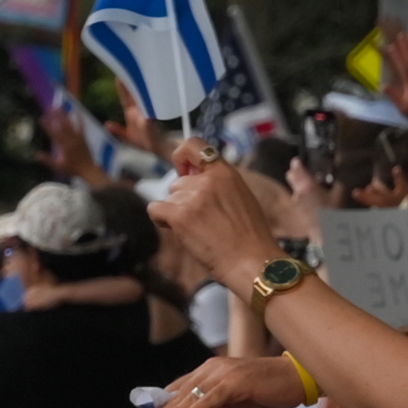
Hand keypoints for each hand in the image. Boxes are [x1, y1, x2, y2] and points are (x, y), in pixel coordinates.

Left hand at [137, 345, 304, 407]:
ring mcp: (222, 374)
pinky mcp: (234, 383)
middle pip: (178, 396)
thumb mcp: (233, 402)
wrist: (297, 379)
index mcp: (210, 372)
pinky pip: (207, 401)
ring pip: (188, 398)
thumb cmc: (269, 391)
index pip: (179, 392)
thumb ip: (212, 406)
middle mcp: (211, 369)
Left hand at [143, 155, 294, 291]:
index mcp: (225, 173)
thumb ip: (217, 184)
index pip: (195, 145)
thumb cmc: (250, 237)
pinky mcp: (180, 215)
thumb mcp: (241, 197)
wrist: (252, 261)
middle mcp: (208, 180)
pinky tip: (179, 230)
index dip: (182, 156)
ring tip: (198, 229)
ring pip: (169, 197)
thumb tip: (191, 175)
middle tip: (201, 219)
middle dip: (183, 198)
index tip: (182, 168)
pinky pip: (155, 209)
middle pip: (178, 182)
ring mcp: (192, 197)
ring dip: (176, 212)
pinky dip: (162, 220)